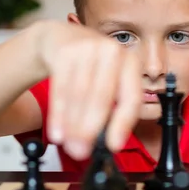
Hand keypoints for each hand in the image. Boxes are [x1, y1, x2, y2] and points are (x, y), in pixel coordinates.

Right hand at [36, 21, 141, 158]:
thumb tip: (107, 143)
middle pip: (102, 96)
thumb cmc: (91, 66)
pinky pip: (61, 88)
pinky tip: (57, 132)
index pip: (131, 97)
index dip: (123, 124)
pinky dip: (59, 114)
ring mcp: (89, 48)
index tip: (114, 146)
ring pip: (80, 94)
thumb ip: (112, 108)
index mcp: (130, 63)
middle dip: (91, 128)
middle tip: (82, 151)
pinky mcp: (65, 52)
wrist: (62, 38)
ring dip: (73, 124)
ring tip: (70, 146)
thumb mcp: (109, 80)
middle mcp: (112, 52)